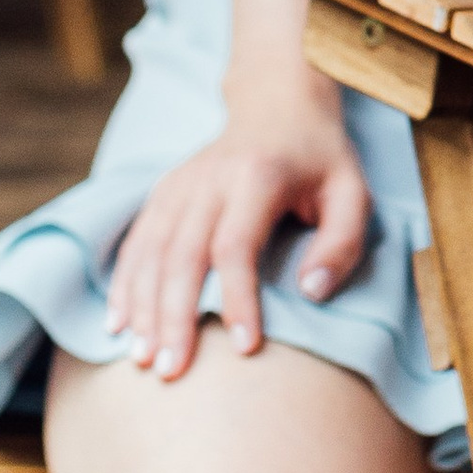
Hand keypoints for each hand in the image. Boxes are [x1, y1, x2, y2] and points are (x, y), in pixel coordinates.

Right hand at [104, 78, 370, 378]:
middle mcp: (211, 178)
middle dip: (174, 316)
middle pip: (182, 253)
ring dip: (142, 306)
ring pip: (151, 249)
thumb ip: (342, 243)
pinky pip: (136, 240)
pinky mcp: (165, 190)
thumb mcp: (354, 193)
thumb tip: (311, 293)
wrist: (278, 102)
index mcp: (259, 177)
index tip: (244, 348)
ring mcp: (182, 183)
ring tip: (142, 359)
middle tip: (172, 371)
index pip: (237, 245)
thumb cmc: (321, 160)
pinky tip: (117, 323)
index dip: (238, 299)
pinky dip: (124, 283)